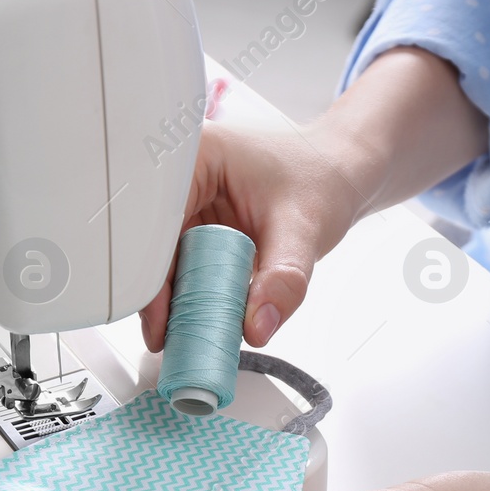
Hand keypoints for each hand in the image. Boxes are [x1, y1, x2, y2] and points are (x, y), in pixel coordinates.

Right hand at [139, 121, 365, 351]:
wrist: (338, 176)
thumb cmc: (322, 179)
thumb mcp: (305, 229)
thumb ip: (284, 281)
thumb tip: (257, 325)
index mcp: (198, 154)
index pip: (157, 221)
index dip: (155, 274)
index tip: (163, 318)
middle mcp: (183, 173)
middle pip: (151, 243)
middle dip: (160, 292)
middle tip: (169, 336)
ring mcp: (187, 199)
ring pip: (161, 258)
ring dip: (172, 296)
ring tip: (180, 333)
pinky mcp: (194, 222)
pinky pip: (180, 263)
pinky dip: (187, 292)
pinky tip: (194, 316)